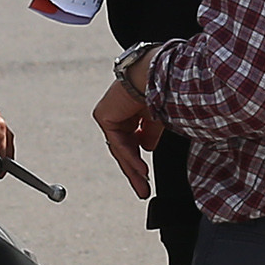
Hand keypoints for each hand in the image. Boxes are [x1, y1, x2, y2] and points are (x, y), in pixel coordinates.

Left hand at [93, 78, 162, 199]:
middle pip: (124, 148)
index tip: (147, 178)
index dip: (139, 161)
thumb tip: (147, 148)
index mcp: (131, 111)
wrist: (154, 74)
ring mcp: (109, 114)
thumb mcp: (158, 118)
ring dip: (133, 167)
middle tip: (142, 190)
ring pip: (120, 149)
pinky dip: (130, 157)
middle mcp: (118, 113)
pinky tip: (141, 169)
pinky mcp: (104, 116)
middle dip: (134, 171)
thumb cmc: (160, 89)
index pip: (132, 142)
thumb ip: (150, 133)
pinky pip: (117, 143)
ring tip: (143, 183)